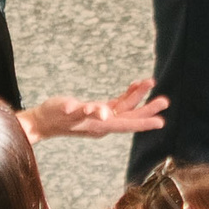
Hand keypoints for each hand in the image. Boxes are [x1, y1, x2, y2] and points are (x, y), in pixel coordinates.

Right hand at [24, 78, 167, 141]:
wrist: (43, 121)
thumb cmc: (54, 116)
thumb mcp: (68, 112)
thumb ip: (85, 112)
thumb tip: (103, 113)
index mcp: (100, 126)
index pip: (126, 123)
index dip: (143, 122)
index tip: (161, 121)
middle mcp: (104, 123)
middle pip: (130, 115)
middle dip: (147, 108)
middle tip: (165, 101)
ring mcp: (101, 117)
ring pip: (125, 107)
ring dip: (138, 95)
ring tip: (150, 82)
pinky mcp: (96, 110)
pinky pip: (116, 102)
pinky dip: (126, 93)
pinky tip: (134, 85)